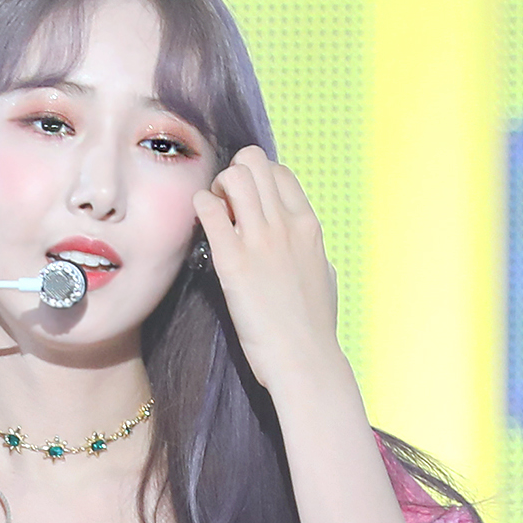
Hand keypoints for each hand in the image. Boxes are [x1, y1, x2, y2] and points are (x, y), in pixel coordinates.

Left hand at [192, 146, 341, 389]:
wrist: (305, 360)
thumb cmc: (314, 328)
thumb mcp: (323, 275)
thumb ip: (312, 251)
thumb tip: (306, 245)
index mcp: (308, 225)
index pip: (279, 172)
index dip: (257, 179)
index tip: (245, 204)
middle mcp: (285, 224)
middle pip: (254, 162)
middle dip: (233, 175)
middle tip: (224, 206)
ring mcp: (260, 240)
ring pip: (233, 176)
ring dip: (215, 188)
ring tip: (213, 216)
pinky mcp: (233, 262)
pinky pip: (209, 210)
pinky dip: (199, 208)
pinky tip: (200, 228)